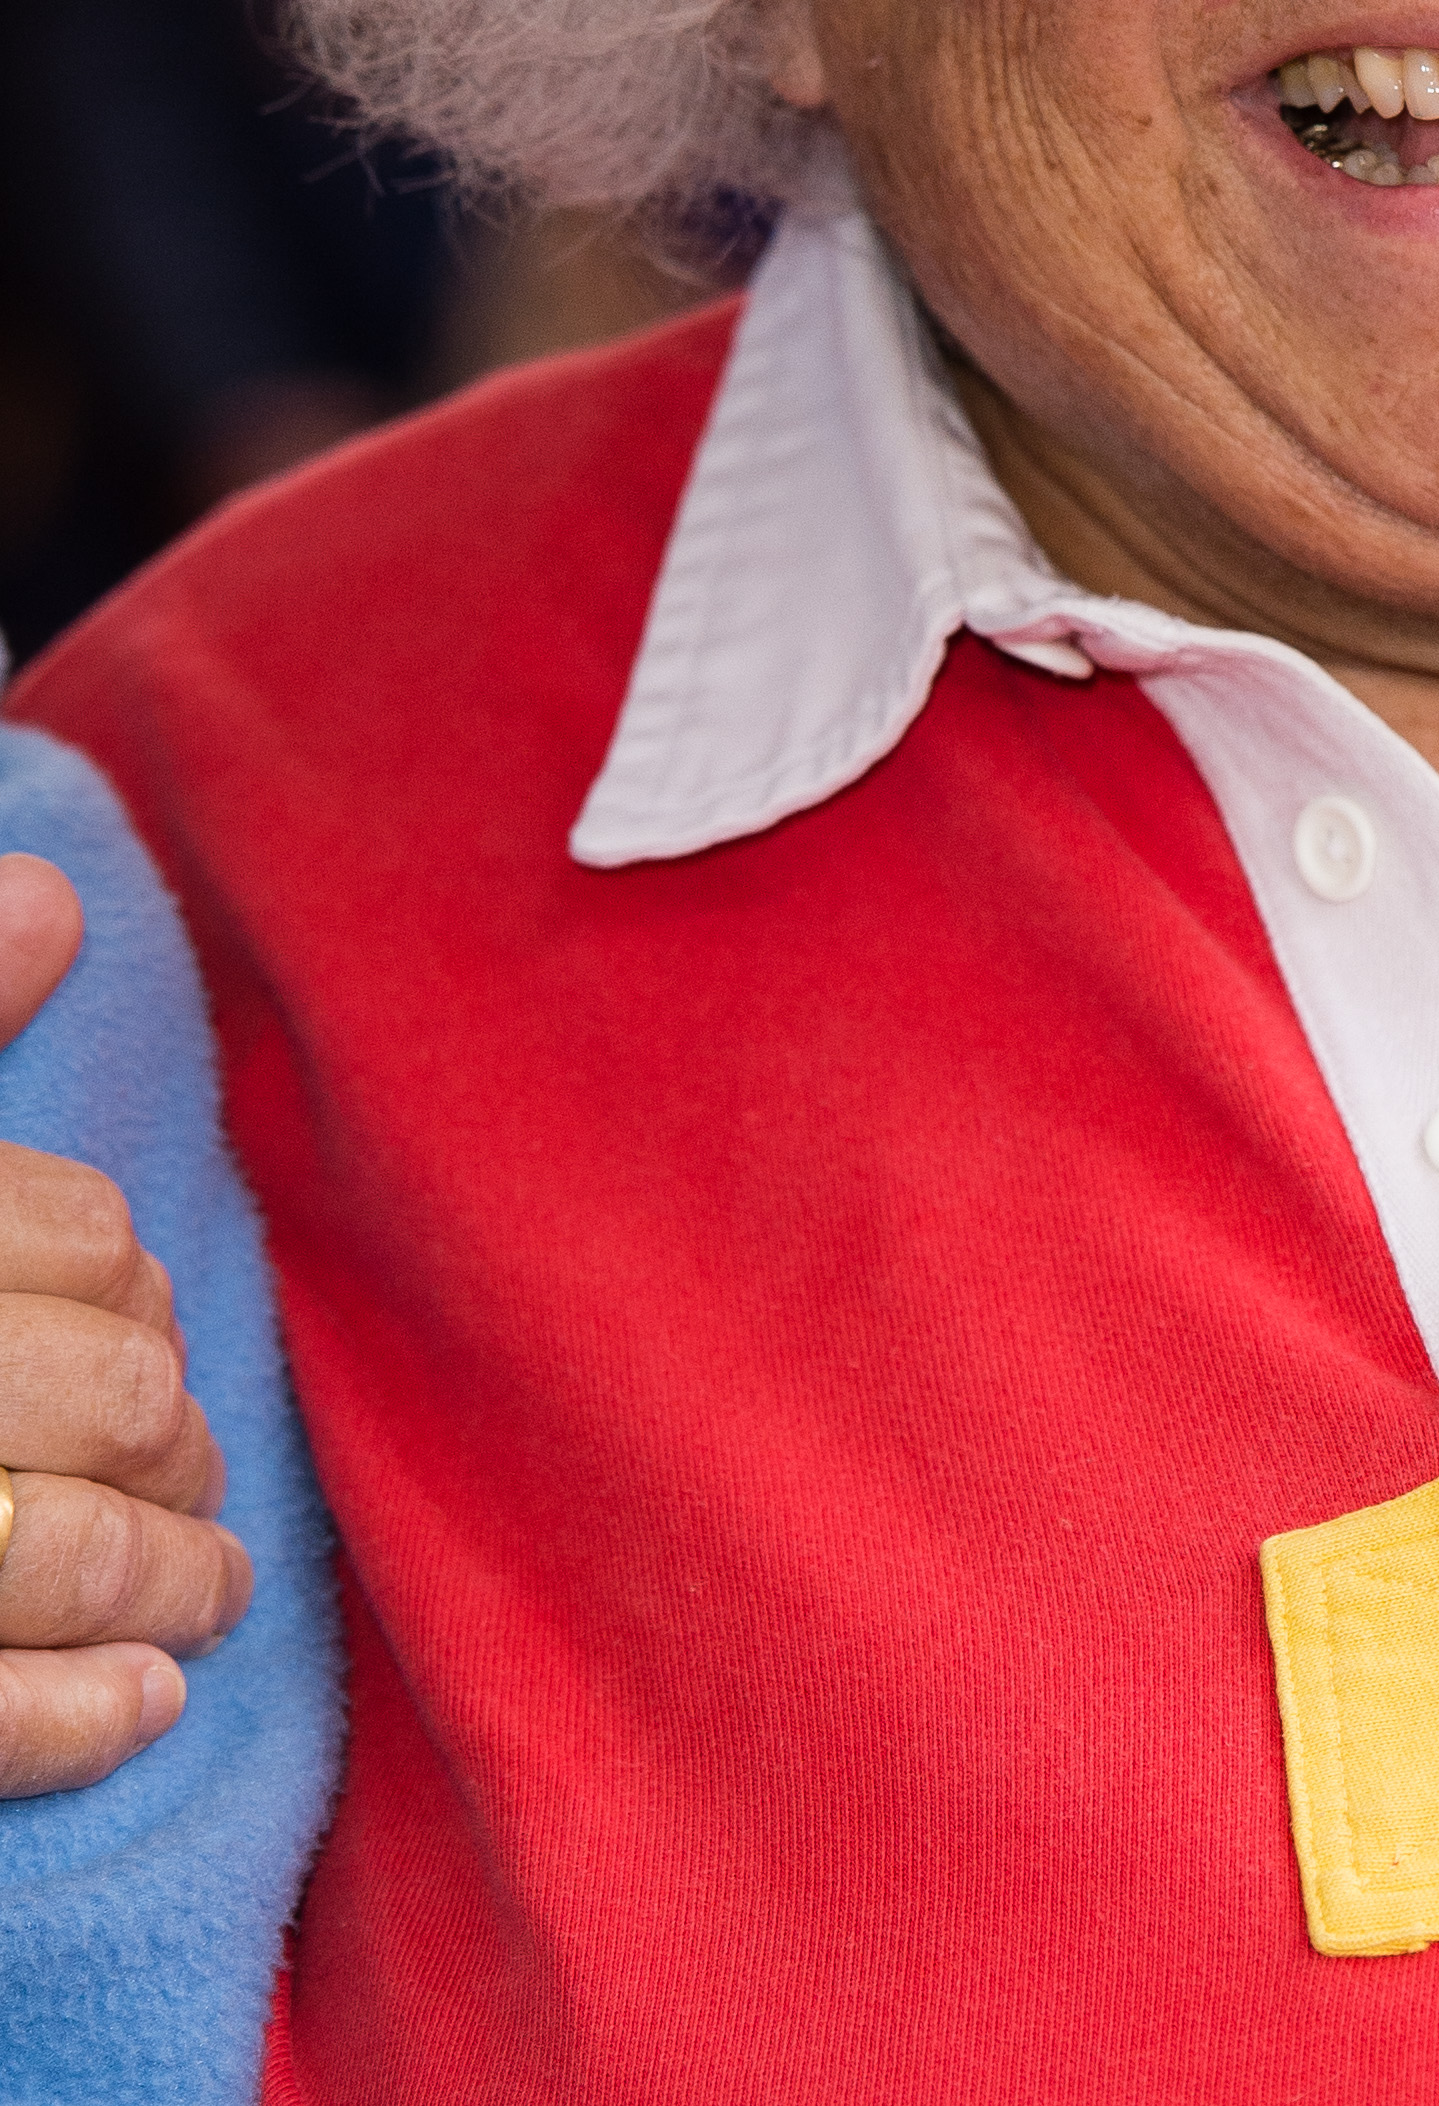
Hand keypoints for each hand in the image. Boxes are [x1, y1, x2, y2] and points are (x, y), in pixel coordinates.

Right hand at [0, 850, 252, 1796]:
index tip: (137, 1312)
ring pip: (76, 1550)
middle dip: (174, 1434)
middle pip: (115, 1394)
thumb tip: (53, 897)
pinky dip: (81, 1716)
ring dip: (174, 1576)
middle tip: (189, 1460)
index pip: (85, 1238)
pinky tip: (149, 1703)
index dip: (132, 1281)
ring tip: (210, 1584)